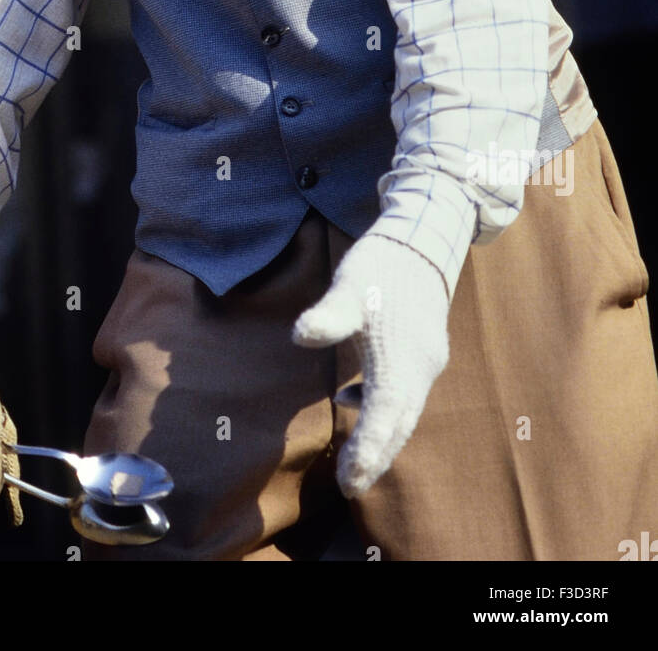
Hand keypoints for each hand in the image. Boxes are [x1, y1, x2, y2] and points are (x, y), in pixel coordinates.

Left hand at [293, 233, 449, 496]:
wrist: (422, 240)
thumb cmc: (383, 263)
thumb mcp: (351, 284)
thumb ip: (330, 314)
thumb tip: (303, 335)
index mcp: (402, 360)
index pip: (385, 416)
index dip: (368, 450)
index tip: (349, 480)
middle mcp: (420, 369)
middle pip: (398, 425)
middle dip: (376, 457)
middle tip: (349, 487)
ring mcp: (425, 361)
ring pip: (403, 412)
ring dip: (380, 437)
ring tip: (355, 462)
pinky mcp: (422, 351)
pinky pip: (404, 393)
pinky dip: (383, 409)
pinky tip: (352, 398)